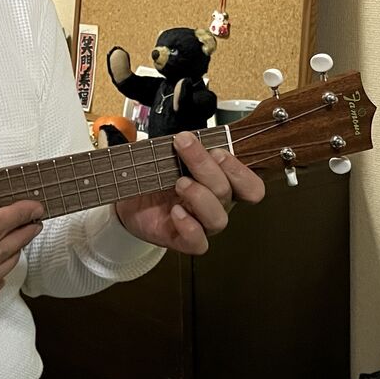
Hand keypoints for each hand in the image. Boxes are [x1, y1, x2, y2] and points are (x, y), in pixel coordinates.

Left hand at [113, 131, 263, 253]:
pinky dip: (189, 227)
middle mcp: (215, 205)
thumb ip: (187, 146)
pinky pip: (198, 243)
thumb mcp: (171, 154)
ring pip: (217, 219)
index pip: (251, 186)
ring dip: (199, 196)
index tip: (217, 150)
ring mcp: (200, 224)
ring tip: (179, 182)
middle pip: (226, 192)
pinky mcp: (182, 240)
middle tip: (185, 145)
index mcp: (221, 184)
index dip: (239, 171)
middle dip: (205, 165)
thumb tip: (188, 135)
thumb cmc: (155, 176)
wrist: (128, 199)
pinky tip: (176, 212)